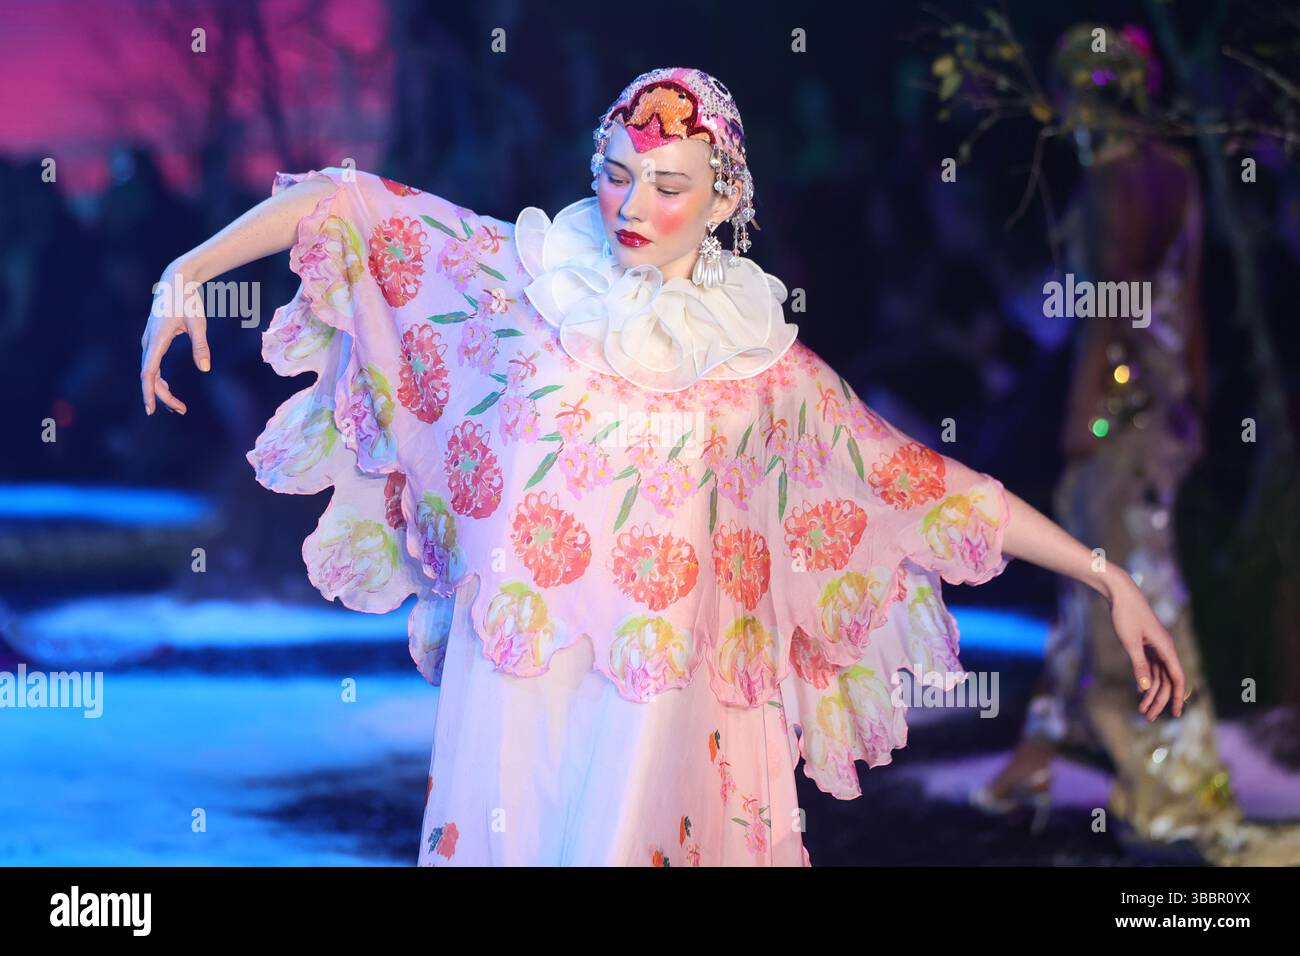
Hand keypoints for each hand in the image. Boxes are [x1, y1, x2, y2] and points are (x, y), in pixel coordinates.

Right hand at [141, 260, 210, 414]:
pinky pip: (152, 365)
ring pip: (150, 372)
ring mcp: (149, 341)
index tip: (151, 409)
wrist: (176, 281)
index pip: (149, 372)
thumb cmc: (188, 300)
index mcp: (157, 339)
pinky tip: (169, 390)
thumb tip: (205, 369)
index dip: (149, 392)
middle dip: (162, 396)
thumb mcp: (198, 322)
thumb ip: (201, 345)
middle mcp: (149, 342)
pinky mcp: (153, 341)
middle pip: (150, 376)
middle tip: (181, 411)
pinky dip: (159, 380)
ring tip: (178, 406)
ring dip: (161, 390)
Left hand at [1104, 569, 1186, 719]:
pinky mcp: (1148, 644)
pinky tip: (1140, 691)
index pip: (1177, 678)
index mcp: (1166, 648)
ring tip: (1142, 709)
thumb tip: (1145, 688)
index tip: (1176, 714)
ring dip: (1151, 692)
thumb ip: (1139, 666)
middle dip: (1159, 700)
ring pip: (1159, 675)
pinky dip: (1146, 679)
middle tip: (1148, 716)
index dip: (1176, 697)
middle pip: (1167, 680)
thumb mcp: (1130, 643)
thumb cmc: (1126, 615)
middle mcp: (1165, 648)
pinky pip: (1151, 666)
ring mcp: (1157, 646)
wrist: (1120, 593)